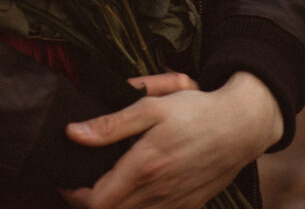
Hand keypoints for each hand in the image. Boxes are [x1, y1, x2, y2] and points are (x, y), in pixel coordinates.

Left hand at [59, 72, 282, 208]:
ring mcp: (174, 204)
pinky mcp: (188, 206)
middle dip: (88, 200)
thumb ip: (111, 124)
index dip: (73, 194)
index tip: (64, 177)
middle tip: (77, 179)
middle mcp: (157, 194)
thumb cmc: (194, 111)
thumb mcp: (150, 107)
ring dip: (112, 205)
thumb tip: (73, 133)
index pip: (95, 202)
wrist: (240, 126)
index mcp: (143, 168)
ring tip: (101, 183)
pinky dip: (135, 207)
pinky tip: (132, 188)